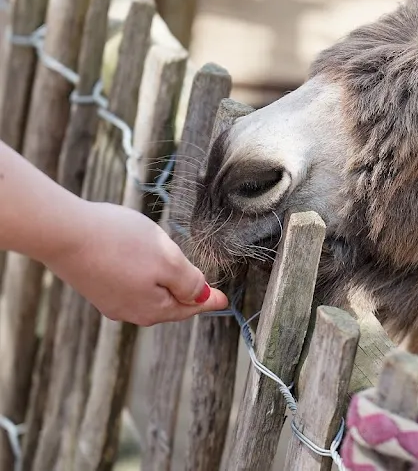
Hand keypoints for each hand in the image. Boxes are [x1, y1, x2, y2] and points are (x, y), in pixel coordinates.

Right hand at [43, 201, 229, 326]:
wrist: (65, 233)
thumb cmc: (120, 244)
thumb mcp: (168, 260)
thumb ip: (188, 282)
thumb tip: (201, 298)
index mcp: (153, 309)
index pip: (189, 307)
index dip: (209, 300)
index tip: (225, 301)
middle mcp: (129, 311)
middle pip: (168, 305)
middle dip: (187, 297)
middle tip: (206, 291)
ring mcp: (109, 300)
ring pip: (148, 296)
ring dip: (165, 287)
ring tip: (179, 279)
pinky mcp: (94, 285)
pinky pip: (129, 286)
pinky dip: (145, 280)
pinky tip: (146, 271)